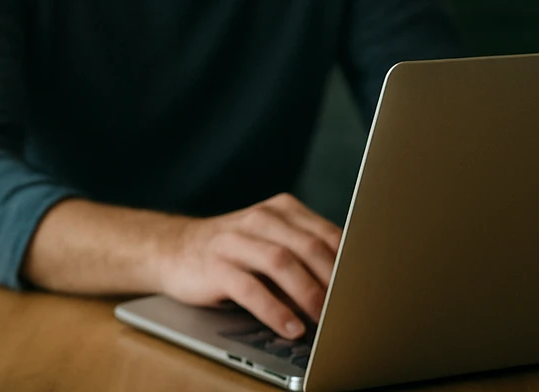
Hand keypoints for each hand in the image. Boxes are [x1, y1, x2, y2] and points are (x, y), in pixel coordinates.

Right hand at [155, 193, 341, 338]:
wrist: (173, 249)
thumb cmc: (234, 252)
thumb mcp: (271, 243)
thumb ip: (304, 256)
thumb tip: (348, 288)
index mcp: (280, 210)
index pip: (326, 234)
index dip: (350, 263)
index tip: (365, 289)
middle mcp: (259, 219)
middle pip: (308, 246)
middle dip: (333, 281)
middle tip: (348, 309)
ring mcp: (234, 240)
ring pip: (280, 262)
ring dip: (307, 294)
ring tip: (322, 320)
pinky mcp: (214, 265)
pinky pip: (250, 288)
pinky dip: (274, 310)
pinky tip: (289, 328)